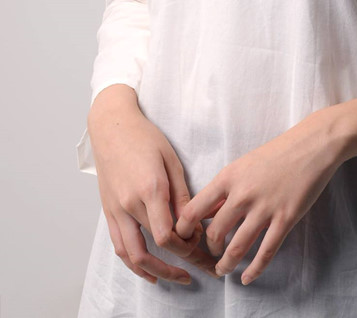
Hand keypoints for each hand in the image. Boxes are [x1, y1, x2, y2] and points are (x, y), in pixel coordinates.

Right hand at [88, 84, 218, 284]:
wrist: (112, 126)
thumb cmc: (145, 137)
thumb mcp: (172, 160)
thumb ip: (181, 194)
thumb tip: (193, 222)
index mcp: (150, 188)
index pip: (168, 234)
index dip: (187, 245)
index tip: (200, 240)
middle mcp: (130, 204)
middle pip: (155, 246)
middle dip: (180, 260)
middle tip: (200, 266)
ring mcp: (116, 210)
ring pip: (132, 255)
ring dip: (155, 271)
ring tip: (176, 277)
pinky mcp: (108, 212)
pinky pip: (119, 246)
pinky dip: (133, 264)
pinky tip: (148, 271)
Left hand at [174, 108, 342, 284]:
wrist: (312, 145)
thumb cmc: (277, 152)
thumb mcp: (243, 164)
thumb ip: (225, 190)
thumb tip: (207, 212)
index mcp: (228, 177)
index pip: (193, 210)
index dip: (184, 230)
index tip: (185, 239)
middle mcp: (242, 194)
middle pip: (215, 233)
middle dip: (210, 249)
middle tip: (212, 254)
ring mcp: (265, 208)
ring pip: (237, 247)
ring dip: (226, 264)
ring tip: (223, 271)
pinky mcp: (285, 219)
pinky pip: (266, 252)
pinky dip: (254, 269)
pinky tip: (247, 277)